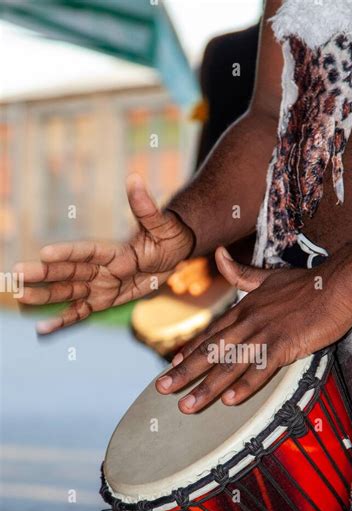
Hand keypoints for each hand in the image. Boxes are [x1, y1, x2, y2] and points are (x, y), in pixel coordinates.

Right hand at [15, 174, 194, 333]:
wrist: (173, 253)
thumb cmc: (167, 235)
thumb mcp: (161, 224)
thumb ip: (145, 207)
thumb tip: (134, 179)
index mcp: (111, 249)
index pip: (86, 252)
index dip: (67, 253)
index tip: (46, 253)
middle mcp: (99, 267)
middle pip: (68, 271)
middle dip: (43, 274)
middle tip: (17, 274)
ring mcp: (99, 284)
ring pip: (68, 292)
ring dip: (45, 296)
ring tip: (21, 296)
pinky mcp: (102, 300)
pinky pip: (81, 312)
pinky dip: (63, 321)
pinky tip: (42, 329)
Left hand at [156, 247, 351, 412]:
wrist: (338, 283)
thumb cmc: (307, 283)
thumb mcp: (268, 276)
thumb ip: (242, 273)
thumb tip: (220, 254)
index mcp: (244, 308)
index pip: (211, 333)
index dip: (190, 350)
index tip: (170, 366)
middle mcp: (248, 322)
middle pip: (211, 351)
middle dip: (184, 373)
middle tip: (161, 390)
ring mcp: (265, 334)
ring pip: (230, 365)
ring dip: (207, 387)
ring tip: (187, 406)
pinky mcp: (285, 344)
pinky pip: (261, 369)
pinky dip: (245, 385)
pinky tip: (230, 401)